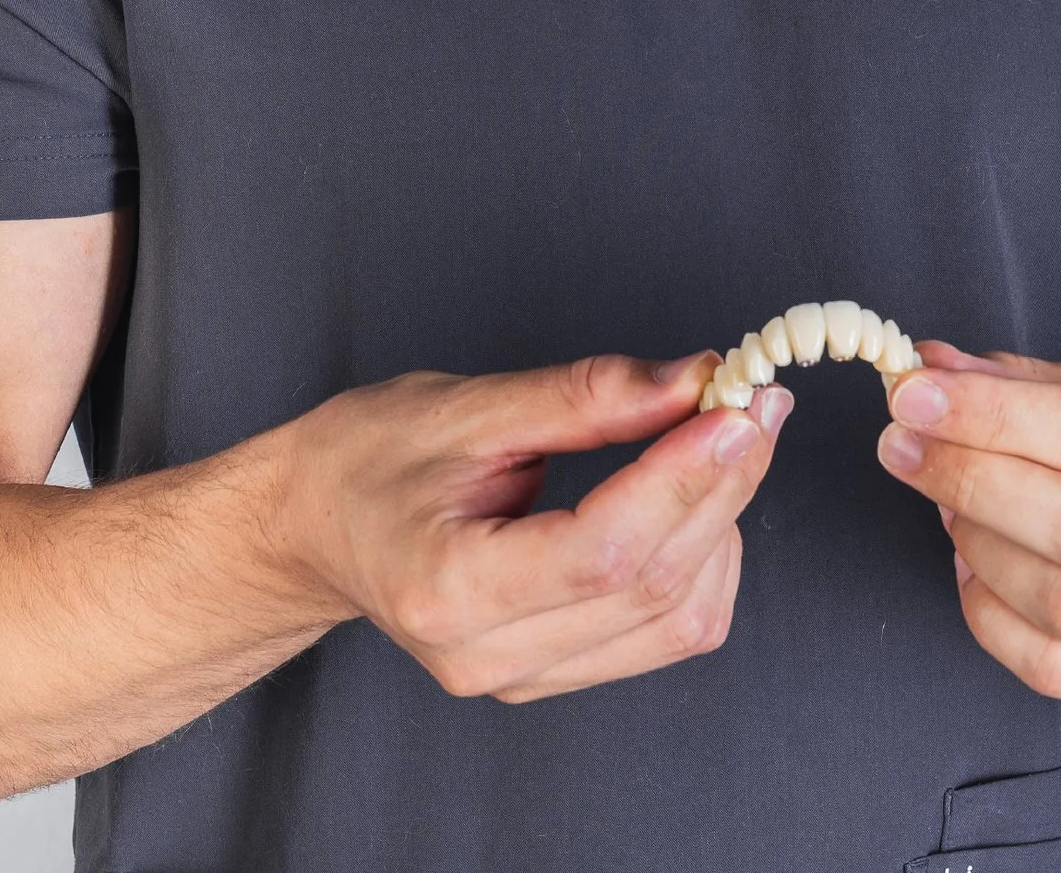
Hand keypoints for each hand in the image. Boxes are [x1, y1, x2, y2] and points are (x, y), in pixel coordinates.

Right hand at [269, 353, 790, 701]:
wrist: (308, 525)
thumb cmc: (361, 459)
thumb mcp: (462, 406)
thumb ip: (582, 397)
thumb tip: (690, 382)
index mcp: (449, 588)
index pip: (602, 553)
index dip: (682, 480)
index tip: (734, 409)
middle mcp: (487, 654)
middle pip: (652, 585)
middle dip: (721, 485)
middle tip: (753, 401)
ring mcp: (520, 678)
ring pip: (676, 620)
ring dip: (722, 524)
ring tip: (725, 440)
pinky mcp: (550, 674)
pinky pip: (663, 634)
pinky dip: (700, 561)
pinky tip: (692, 498)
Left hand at [874, 344, 1060, 702]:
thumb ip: (1026, 381)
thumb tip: (930, 367)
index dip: (991, 418)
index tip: (911, 396)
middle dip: (969, 481)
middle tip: (902, 446)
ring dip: (977, 544)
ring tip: (948, 502)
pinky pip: (1053, 667)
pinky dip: (989, 614)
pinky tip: (972, 564)